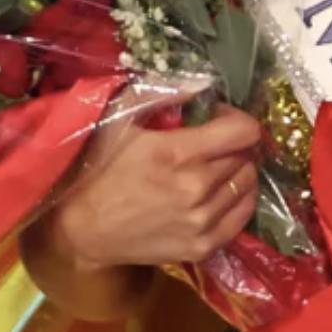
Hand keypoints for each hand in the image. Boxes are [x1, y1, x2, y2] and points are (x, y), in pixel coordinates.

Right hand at [44, 88, 263, 268]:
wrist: (84, 229)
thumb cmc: (99, 169)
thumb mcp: (118, 120)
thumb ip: (160, 95)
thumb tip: (202, 84)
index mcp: (176, 153)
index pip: (243, 131)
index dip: (235, 119)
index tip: (218, 119)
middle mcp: (195, 188)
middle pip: (245, 157)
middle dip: (233, 145)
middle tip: (212, 144)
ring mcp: (201, 221)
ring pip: (247, 185)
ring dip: (237, 171)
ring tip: (215, 169)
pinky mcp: (203, 247)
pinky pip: (243, 216)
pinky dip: (238, 200)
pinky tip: (220, 193)